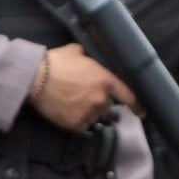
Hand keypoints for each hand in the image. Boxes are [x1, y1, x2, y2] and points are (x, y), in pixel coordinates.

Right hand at [28, 43, 142, 131]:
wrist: (36, 79)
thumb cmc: (57, 62)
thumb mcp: (77, 51)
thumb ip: (90, 58)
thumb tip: (90, 59)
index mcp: (106, 80)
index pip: (128, 96)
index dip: (137, 105)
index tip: (142, 112)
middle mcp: (101, 99)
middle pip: (107, 106)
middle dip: (100, 102)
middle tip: (85, 96)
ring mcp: (89, 113)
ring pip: (95, 116)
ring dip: (89, 112)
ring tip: (74, 103)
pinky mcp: (76, 125)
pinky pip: (83, 126)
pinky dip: (78, 120)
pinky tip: (68, 111)